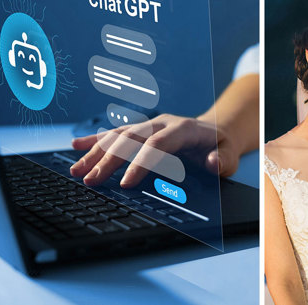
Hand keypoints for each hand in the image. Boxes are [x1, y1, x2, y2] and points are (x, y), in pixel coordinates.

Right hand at [70, 114, 239, 187]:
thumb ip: (224, 159)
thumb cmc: (222, 146)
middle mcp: (164, 123)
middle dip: (110, 160)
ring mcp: (151, 125)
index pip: (158, 145)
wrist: (217, 130)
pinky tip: (77, 146)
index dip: (141, 163)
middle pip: (132, 139)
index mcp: (184, 129)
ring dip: (96, 152)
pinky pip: (117, 133)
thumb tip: (213, 163)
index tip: (126, 184)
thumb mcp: (231, 154)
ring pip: (119, 135)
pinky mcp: (143, 130)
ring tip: (76, 169)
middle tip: (91, 181)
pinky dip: (96, 140)